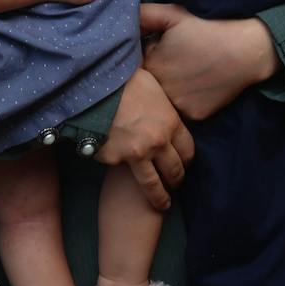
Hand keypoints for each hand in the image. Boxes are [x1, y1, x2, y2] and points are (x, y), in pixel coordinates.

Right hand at [96, 68, 193, 210]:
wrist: (95, 86)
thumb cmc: (126, 80)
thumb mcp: (156, 89)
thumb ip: (164, 108)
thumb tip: (165, 113)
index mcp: (171, 123)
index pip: (188, 150)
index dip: (187, 159)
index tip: (184, 163)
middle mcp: (158, 143)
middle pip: (175, 170)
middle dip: (177, 179)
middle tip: (176, 184)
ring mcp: (135, 154)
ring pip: (153, 185)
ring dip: (160, 197)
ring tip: (163, 205)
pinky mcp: (113, 160)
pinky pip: (120, 168)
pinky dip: (121, 171)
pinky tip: (122, 173)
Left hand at [138, 3, 276, 121]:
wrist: (245, 50)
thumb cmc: (207, 29)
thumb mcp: (174, 14)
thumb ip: (144, 15)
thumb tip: (125, 20)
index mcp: (151, 65)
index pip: (139, 67)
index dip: (151, 57)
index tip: (166, 50)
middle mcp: (160, 90)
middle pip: (151, 86)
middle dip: (159, 74)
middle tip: (180, 62)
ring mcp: (177, 106)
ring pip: (165, 100)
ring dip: (171, 90)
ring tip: (191, 73)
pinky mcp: (195, 116)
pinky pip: (183, 111)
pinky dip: (188, 101)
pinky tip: (199, 86)